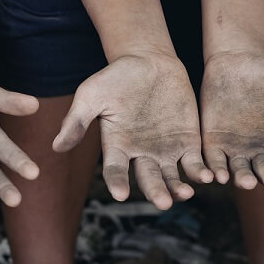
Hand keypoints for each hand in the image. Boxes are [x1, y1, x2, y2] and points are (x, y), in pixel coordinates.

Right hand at [52, 52, 212, 209]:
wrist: (149, 59)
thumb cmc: (116, 77)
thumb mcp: (91, 94)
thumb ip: (77, 120)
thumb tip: (56, 147)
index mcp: (117, 147)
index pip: (116, 171)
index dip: (118, 183)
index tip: (121, 194)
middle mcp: (141, 154)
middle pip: (148, 179)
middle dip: (156, 192)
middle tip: (163, 203)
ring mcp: (166, 149)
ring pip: (173, 177)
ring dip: (179, 188)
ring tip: (185, 193)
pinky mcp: (188, 141)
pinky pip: (194, 162)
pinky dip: (200, 171)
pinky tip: (208, 176)